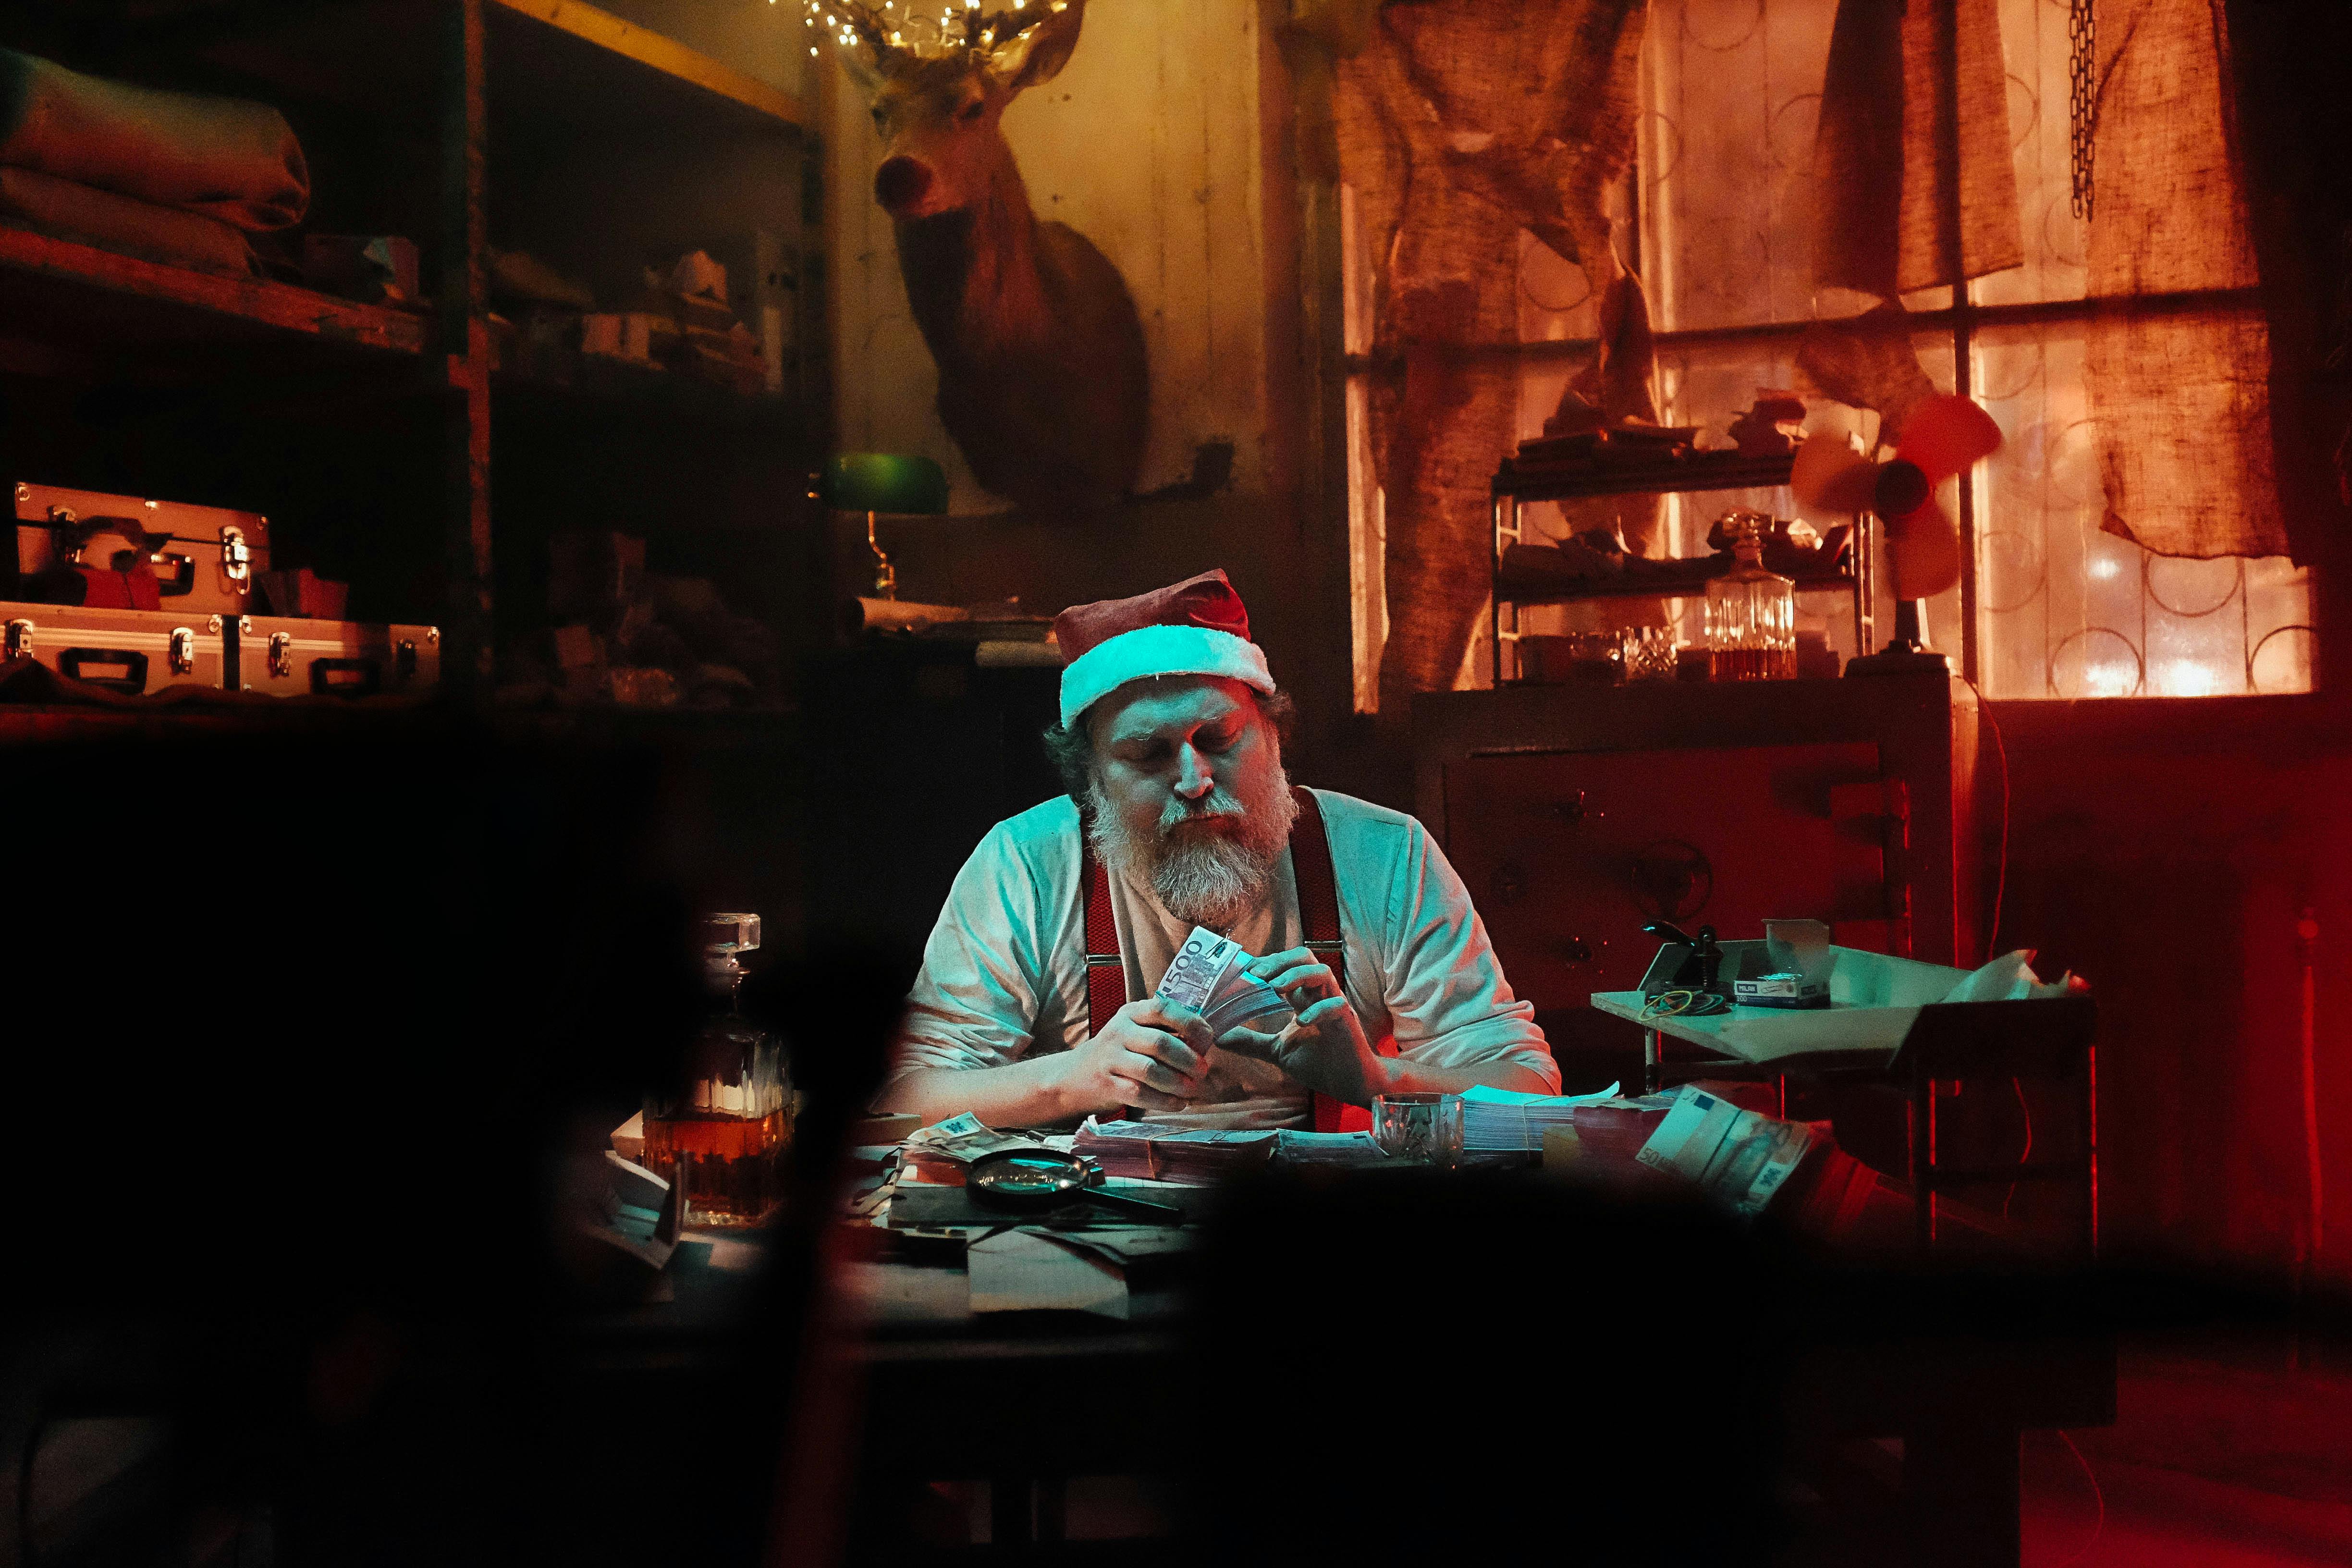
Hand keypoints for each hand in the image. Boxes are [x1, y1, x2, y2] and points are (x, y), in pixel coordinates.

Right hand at [1053, 997, 1213, 1114]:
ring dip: (1177, 1082)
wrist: (1073, 1076)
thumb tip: (1205, 1041)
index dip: (1189, 1022)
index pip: (1163, 1008)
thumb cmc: (1119, 1053)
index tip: (1207, 1039)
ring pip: (1150, 1070)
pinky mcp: (1106, 1085)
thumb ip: (1166, 1031)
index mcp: (1131, 1013)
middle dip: (1187, 1059)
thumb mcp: (1136, 1031)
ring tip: (1192, 1090)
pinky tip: (1178, 1104)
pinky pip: (1139, 1094)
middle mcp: (1118, 1032)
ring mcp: (1110, 1059)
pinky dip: (1164, 1101)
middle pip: (1160, 1043)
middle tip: (1203, 1071)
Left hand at [1220, 948, 1383, 1103]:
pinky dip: (1318, 1010)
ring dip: (1297, 976)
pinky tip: (1302, 1022)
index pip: (1284, 965)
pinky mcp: (1347, 1021)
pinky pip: (1336, 1005)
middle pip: (1304, 958)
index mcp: (1302, 997)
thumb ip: (1250, 1041)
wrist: (1350, 1083)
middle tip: (1257, 975)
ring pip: (1322, 972)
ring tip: (1276, 988)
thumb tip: (1219, 1037)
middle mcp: (1318, 995)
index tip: (1242, 971)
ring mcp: (1334, 1005)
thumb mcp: (1276, 1050)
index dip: (1264, 963)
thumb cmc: (1318, 1062)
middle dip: (1280, 961)